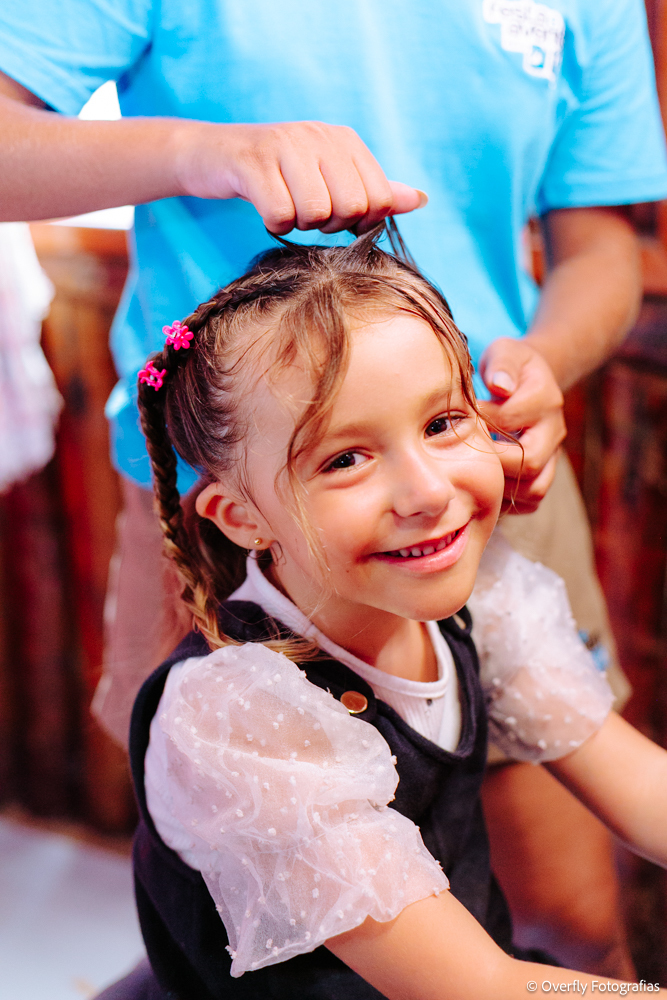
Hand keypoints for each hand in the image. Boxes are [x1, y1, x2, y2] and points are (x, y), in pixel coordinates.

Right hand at [176, 120, 426, 233]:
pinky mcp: (254, 163)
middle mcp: (319, 135)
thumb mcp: (331, 178)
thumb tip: (420, 200)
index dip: (360, 221)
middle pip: (351, 207)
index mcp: (344, 139)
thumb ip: (376, 191)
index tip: (336, 214)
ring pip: (316, 213)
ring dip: (298, 224)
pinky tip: (264, 208)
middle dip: (329, 224)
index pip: (380, 198)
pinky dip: (273, 224)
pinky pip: (281, 215)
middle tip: (306, 212)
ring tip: (285, 206)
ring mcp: (286, 146)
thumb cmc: (278, 175)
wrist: (213, 156)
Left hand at [477, 338, 564, 513]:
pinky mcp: (545, 473)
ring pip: (535, 488)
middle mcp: (555, 430)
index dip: (482, 420)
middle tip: (461, 458)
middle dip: (492, 463)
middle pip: (530, 461)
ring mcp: (553, 455)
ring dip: (501, 489)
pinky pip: (532, 501)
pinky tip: (483, 490)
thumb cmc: (508, 368)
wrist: (530, 383)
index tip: (460, 417)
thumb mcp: (505, 353)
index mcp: (545, 398)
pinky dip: (508, 503)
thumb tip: (499, 385)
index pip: (513, 417)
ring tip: (472, 478)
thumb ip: (501, 364)